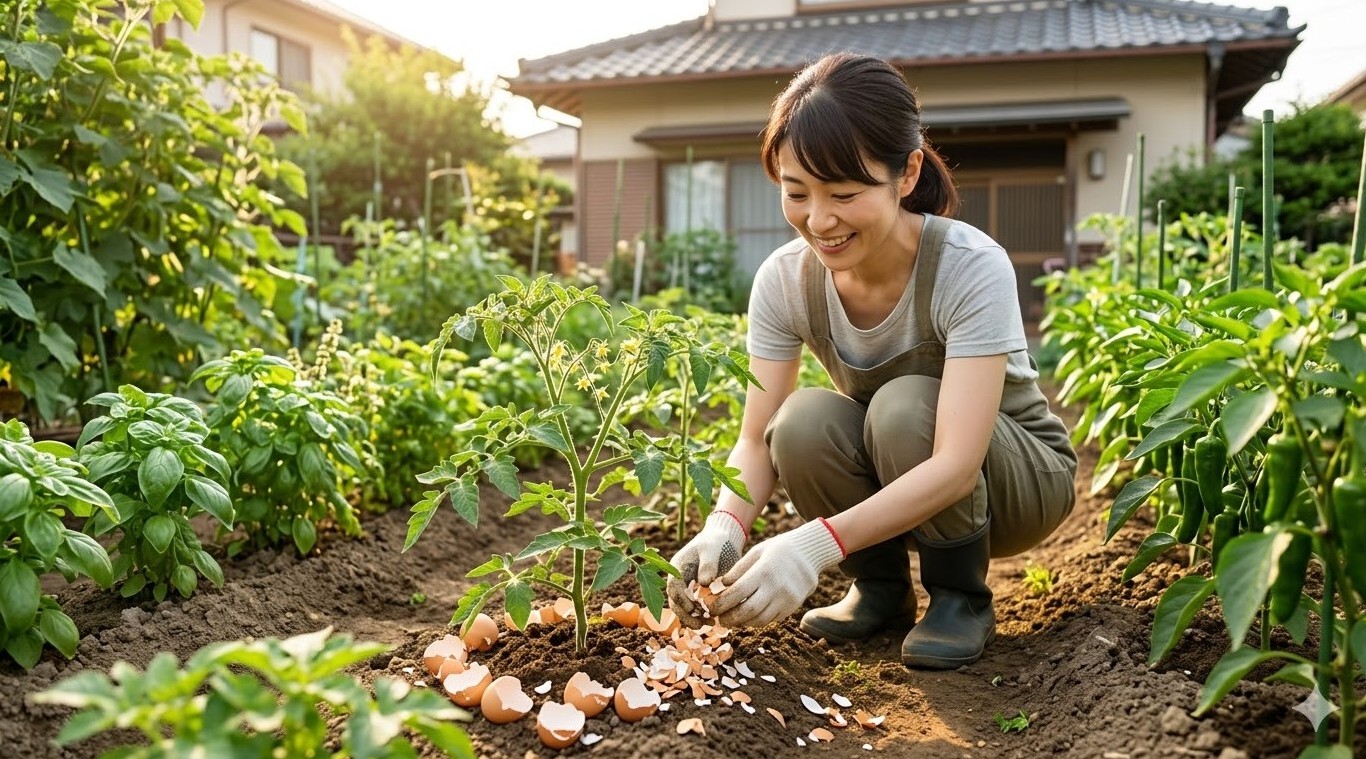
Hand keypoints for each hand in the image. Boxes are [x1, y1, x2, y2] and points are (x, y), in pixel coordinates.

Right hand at [666, 511, 746, 627]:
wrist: (722, 538)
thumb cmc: (716, 541)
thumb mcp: (712, 548)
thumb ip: (708, 564)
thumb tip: (704, 583)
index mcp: (677, 566)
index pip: (674, 587)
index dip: (682, 600)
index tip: (694, 610)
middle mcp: (678, 577)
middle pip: (675, 601)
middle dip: (685, 614)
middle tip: (700, 625)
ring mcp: (685, 584)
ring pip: (682, 606)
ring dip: (692, 617)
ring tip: (709, 624)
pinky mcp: (695, 590)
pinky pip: (692, 605)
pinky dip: (699, 614)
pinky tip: (712, 619)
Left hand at [710, 518, 844, 627]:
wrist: (810, 553)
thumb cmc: (778, 549)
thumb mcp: (757, 551)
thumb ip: (739, 569)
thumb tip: (721, 586)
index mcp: (764, 571)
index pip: (738, 592)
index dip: (721, 603)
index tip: (711, 608)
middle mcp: (776, 587)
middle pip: (748, 610)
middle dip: (730, 618)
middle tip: (719, 619)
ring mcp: (787, 599)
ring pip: (760, 619)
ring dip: (743, 622)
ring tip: (731, 620)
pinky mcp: (793, 607)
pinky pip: (772, 619)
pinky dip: (757, 621)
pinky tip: (748, 617)